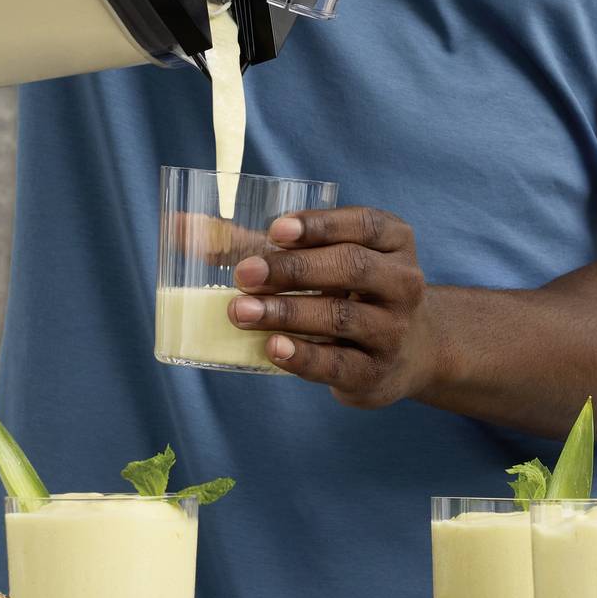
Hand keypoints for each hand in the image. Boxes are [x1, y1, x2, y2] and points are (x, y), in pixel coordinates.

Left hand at [229, 206, 434, 407]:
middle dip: (294, 270)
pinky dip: (302, 355)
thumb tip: (188, 230)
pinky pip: (336, 362)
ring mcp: (393, 330)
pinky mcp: (374, 372)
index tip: (275, 230)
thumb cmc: (354, 292)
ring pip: (340, 316)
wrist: (407, 352)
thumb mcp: (332, 258)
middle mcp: (403, 283)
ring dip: (286, 312)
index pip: (364, 225)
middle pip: (351, 267)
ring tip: (241, 311)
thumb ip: (268, 244)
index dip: (320, 225)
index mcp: (395, 242)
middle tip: (245, 274)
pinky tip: (272, 347)